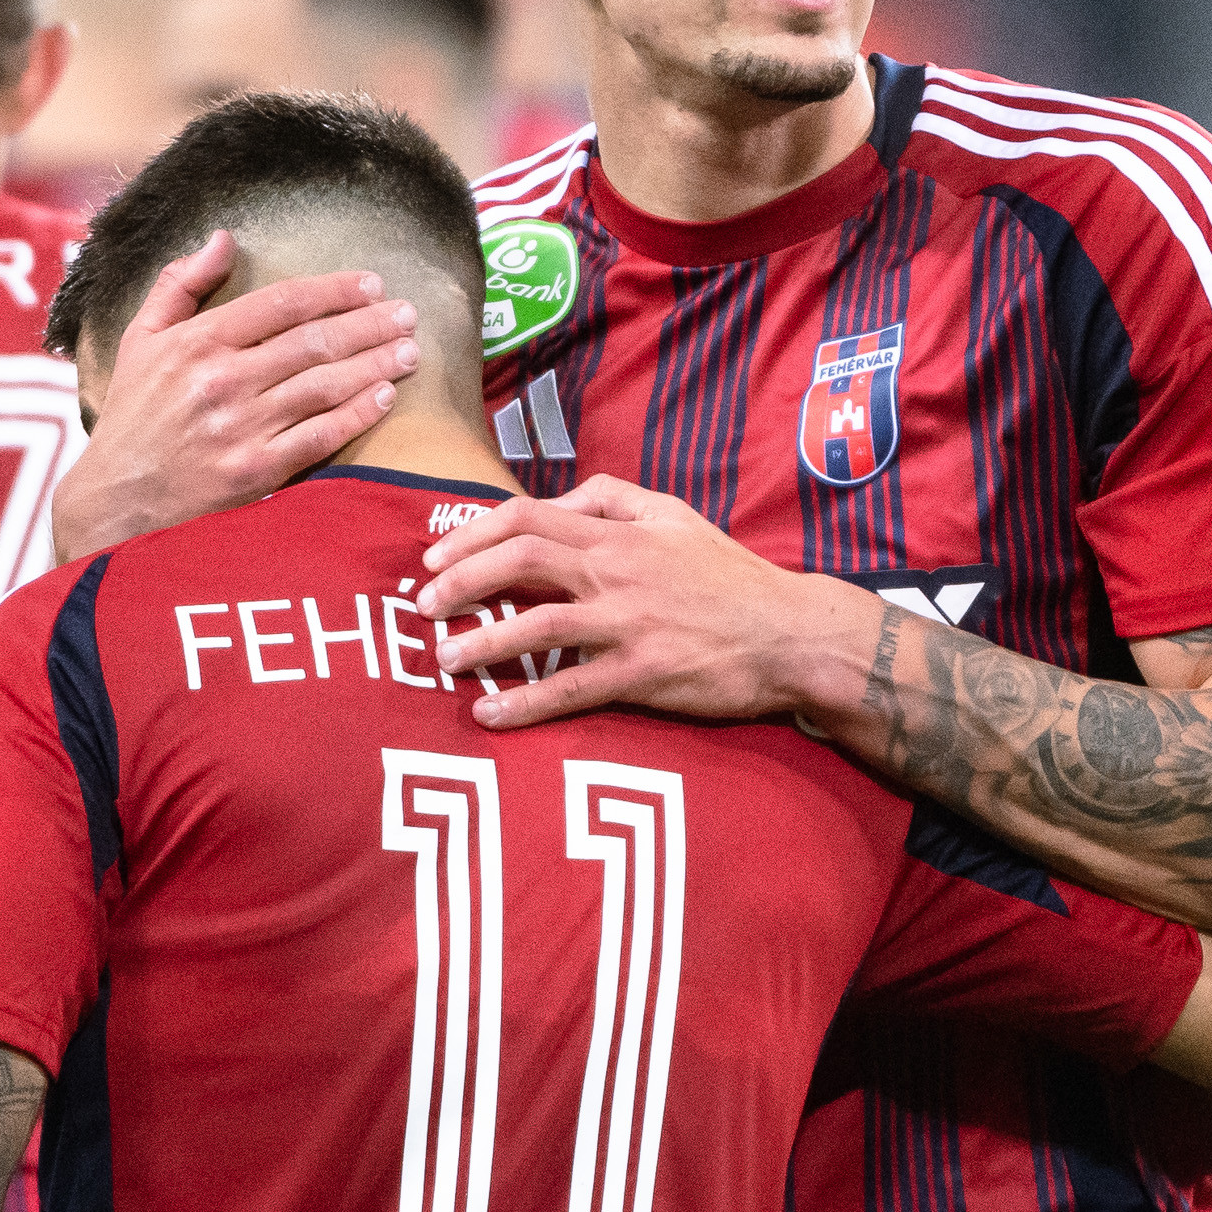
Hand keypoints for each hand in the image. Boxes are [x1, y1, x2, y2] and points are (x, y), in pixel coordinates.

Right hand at [51, 230, 422, 559]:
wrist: (116, 499)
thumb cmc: (134, 415)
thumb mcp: (142, 339)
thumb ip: (180, 284)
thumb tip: (223, 238)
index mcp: (196, 343)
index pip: (280, 304)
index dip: (333, 290)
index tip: (372, 283)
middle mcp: (221, 382)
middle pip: (313, 342)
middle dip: (370, 324)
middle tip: (409, 313)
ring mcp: (241, 429)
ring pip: (324, 386)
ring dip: (375, 365)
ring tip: (410, 350)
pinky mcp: (255, 471)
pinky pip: (320, 436)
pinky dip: (357, 414)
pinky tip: (386, 396)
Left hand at [414, 477, 875, 729]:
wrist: (789, 634)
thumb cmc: (730, 576)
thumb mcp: (675, 516)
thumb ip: (614, 498)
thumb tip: (560, 496)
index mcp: (618, 533)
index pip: (527, 517)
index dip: (470, 533)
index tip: (432, 557)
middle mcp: (615, 572)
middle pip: (519, 560)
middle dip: (459, 581)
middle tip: (422, 606)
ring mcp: (627, 624)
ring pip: (536, 624)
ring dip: (479, 642)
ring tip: (440, 660)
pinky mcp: (641, 674)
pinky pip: (570, 690)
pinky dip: (524, 705)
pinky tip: (489, 716)